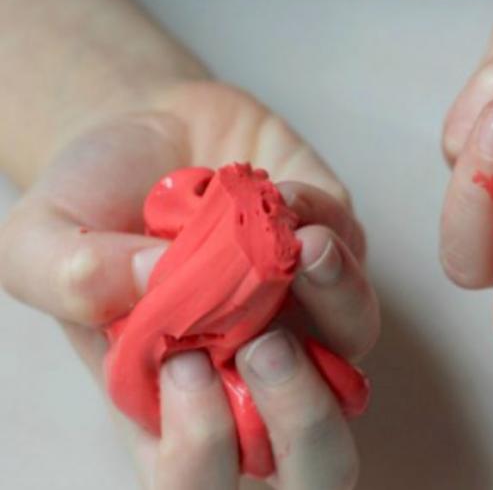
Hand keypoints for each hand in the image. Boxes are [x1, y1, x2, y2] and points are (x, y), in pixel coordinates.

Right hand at [0, 81, 379, 488]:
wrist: (145, 133)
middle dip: (305, 420)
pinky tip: (281, 198)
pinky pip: (356, 267)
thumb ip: (76, 279)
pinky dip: (328, 232)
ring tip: (298, 248)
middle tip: (267, 348)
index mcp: (170, 401)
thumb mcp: (41, 240)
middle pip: (312, 461)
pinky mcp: (332, 262)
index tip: (184, 367)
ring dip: (339, 304)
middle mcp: (246, 374)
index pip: (202, 481)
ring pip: (354, 357)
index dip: (203, 450)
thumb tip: (162, 277)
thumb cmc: (93, 200)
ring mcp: (300, 320)